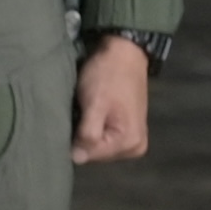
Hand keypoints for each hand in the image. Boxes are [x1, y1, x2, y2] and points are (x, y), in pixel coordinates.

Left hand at [71, 32, 151, 165]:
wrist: (124, 51)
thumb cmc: (108, 75)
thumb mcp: (95, 104)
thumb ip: (88, 134)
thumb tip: (76, 158)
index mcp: (130, 143)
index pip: (89, 155)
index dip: (76, 138)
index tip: (74, 116)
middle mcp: (135, 146)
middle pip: (95, 153)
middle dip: (83, 136)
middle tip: (80, 111)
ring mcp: (133, 139)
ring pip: (98, 146)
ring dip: (87, 131)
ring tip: (85, 110)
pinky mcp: (127, 129)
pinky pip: (104, 138)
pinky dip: (94, 127)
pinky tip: (91, 113)